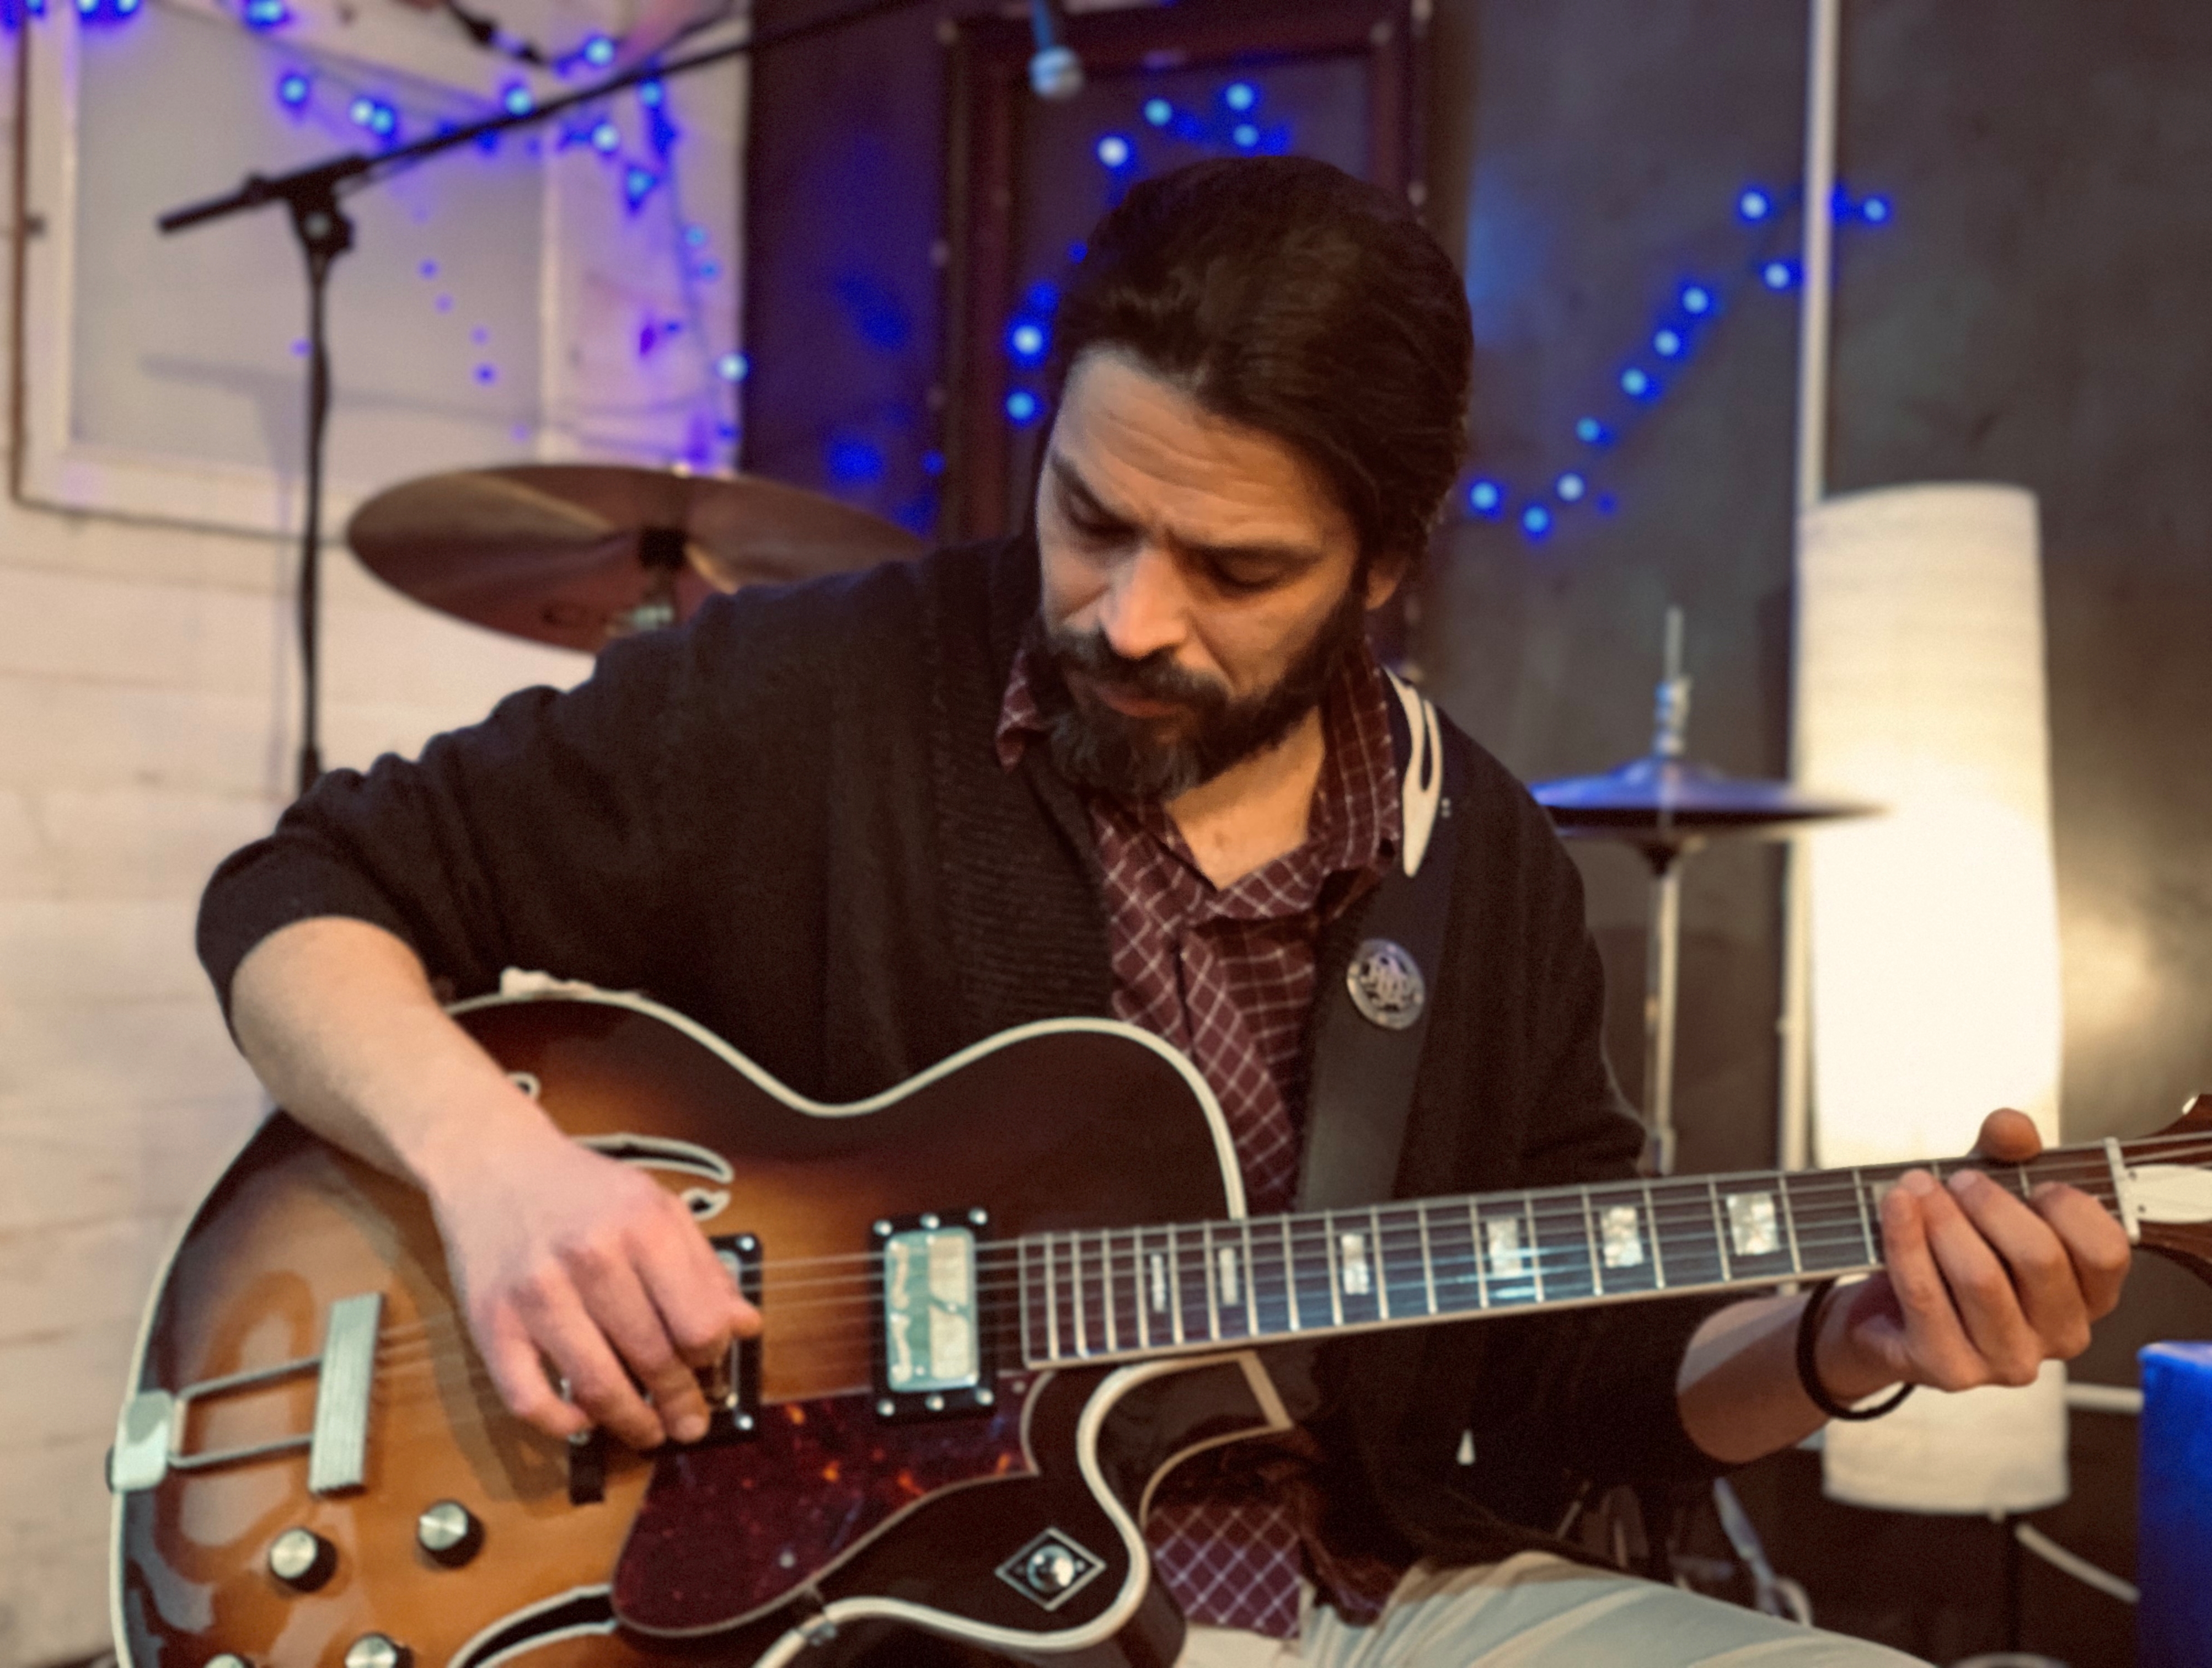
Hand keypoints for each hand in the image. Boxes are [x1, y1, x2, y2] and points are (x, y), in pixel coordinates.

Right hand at [426, 1124, 760, 1448]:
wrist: (494, 1163)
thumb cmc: (584, 1191)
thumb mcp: (657, 1208)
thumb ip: (704, 1268)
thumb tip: (745, 1326)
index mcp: (643, 1226)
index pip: (698, 1322)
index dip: (712, 1356)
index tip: (711, 1366)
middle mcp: (591, 1258)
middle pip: (653, 1357)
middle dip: (680, 1402)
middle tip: (691, 1424)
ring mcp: (537, 1294)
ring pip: (597, 1386)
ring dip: (631, 1423)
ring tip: (649, 1433)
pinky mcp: (491, 1322)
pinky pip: (528, 1398)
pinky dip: (561, 1422)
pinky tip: (583, 1418)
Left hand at [1817, 1109, 2132, 1400]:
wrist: (1884, 1313)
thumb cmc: (1952, 1250)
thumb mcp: (1985, 1194)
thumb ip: (2006, 1155)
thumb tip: (2011, 1127)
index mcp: (2087, 1295)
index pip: (2107, 1252)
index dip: (2070, 1207)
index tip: (2036, 1181)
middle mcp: (2060, 1335)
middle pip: (2039, 1258)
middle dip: (1992, 1204)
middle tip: (1956, 1179)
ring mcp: (2008, 1361)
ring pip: (1980, 1277)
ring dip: (1943, 1219)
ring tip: (1914, 1186)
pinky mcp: (1950, 1369)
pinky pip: (1926, 1295)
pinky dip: (1905, 1241)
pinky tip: (1894, 1206)